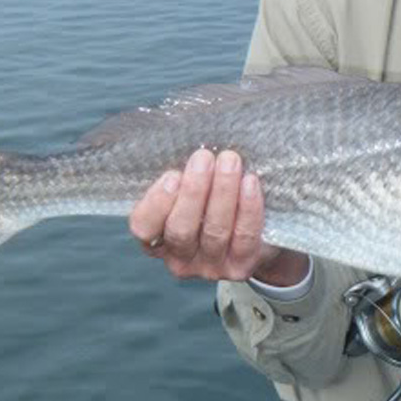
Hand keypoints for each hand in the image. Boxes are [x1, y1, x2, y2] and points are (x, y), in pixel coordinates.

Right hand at [128, 148, 308, 284]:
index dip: (156, 202)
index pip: (143, 227)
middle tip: (204, 157)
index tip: (173, 174)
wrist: (257, 238)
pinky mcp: (241, 267)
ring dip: (223, 192)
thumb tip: (188, 133)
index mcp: (157, 239)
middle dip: (194, 191)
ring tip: (230, 160)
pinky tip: (250, 182)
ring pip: (214, 232)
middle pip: (181, 230)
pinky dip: (248, 208)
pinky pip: (245, 237)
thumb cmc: (214, 201)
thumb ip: (183, 172)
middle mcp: (179, 258)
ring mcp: (210, 267)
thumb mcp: (193, 189)